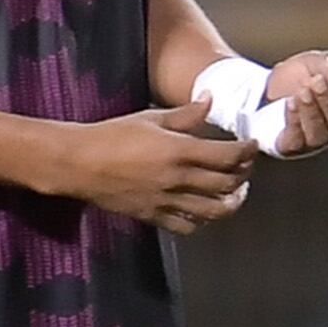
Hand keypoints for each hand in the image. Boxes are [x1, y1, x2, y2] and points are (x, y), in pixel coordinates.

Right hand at [63, 100, 257, 232]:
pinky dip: (202, 221)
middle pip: (227, 184)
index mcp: (179, 151)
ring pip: (213, 211)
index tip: (251, 146)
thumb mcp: (150, 118)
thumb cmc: (111, 136)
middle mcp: (177, 178)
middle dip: (243, 175)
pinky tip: (204, 210)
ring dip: (231, 202)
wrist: (77, 162)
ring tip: (234, 193)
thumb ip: (186, 114)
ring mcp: (166, 200)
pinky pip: (187, 226)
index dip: (247, 152)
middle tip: (245, 167)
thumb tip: (210, 100)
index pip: (228, 156)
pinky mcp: (152, 216)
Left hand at [258, 50, 327, 156]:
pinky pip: (296, 140)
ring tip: (302, 92)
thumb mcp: (314, 63)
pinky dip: (294, 121)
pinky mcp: (292, 146)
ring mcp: (314, 139)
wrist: (266, 91)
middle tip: (317, 82)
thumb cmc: (298, 77)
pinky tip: (290, 103)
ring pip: (319, 133)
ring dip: (311, 112)